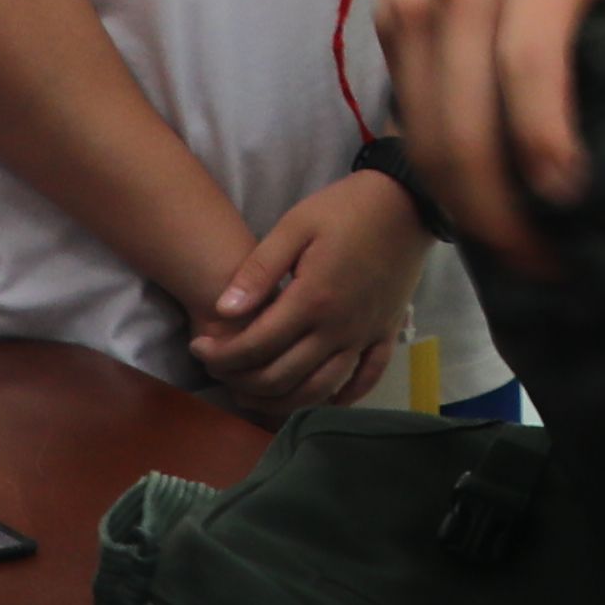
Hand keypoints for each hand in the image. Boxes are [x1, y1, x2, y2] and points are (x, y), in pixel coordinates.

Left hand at [192, 172, 424, 418]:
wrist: (407, 203)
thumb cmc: (345, 209)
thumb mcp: (294, 225)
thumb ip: (258, 270)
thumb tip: (222, 310)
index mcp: (312, 299)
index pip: (256, 345)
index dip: (221, 356)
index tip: (198, 350)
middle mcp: (338, 328)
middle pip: (283, 376)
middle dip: (241, 381)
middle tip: (218, 373)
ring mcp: (365, 336)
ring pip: (319, 390)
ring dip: (281, 401)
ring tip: (253, 394)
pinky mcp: (385, 335)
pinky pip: (365, 380)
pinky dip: (341, 398)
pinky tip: (319, 401)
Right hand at [379, 0, 604, 272]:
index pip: (527, 78)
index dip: (546, 154)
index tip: (575, 204)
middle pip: (461, 131)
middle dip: (499, 217)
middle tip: (547, 265)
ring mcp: (414, 7)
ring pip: (424, 135)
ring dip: (463, 203)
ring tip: (516, 244)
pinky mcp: (388, 16)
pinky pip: (409, 111)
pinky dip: (439, 161)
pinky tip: (481, 188)